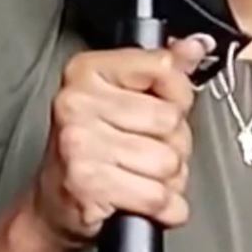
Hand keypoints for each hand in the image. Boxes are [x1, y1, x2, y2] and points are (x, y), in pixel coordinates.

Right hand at [25, 36, 207, 251]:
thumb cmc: (94, 148)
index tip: (162, 106)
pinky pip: (157, 196)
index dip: (176, 95)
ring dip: (168, 178)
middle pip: (171, 119)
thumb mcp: (127, 97)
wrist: (56, 205)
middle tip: (146, 148)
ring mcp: (79, 143)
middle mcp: (77, 103)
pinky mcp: (87, 184)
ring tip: (141, 174)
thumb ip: (164, 70)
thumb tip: (195, 46)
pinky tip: (140, 197)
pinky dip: (161, 206)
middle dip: (173, 141)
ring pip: (168, 160)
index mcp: (88, 71)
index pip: (164, 69)